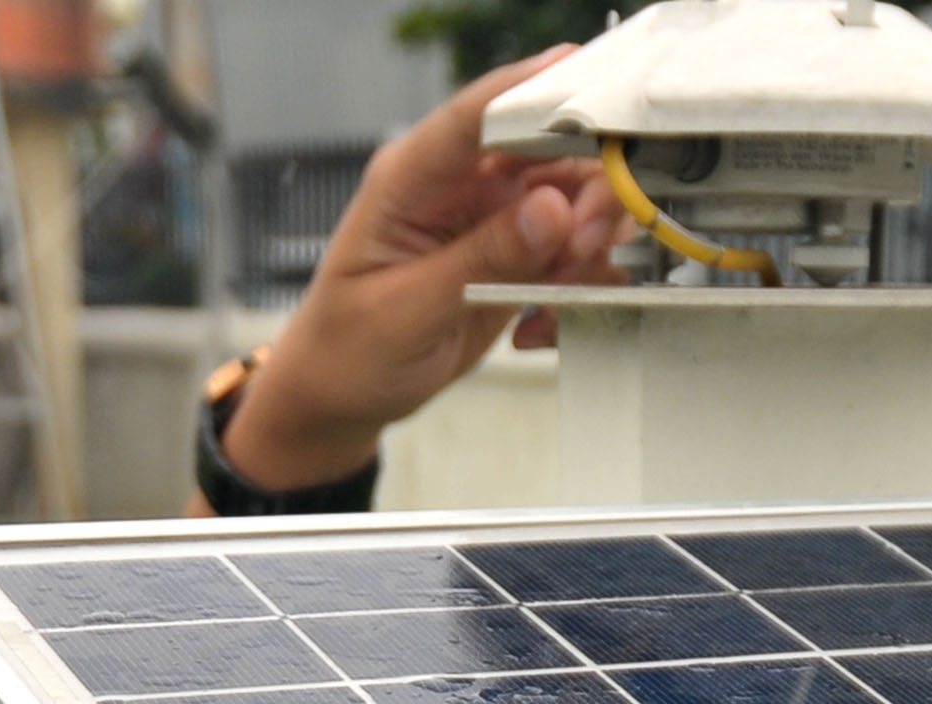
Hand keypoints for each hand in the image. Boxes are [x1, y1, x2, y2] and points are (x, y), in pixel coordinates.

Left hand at [220, 48, 626, 490]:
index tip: (586, 80)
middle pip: (547, 152)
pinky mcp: (515, 258)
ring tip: (559, 294)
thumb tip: (553, 209)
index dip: (531, 91)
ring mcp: (491, 220)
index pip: (474, 117)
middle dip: (585, 193)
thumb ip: (483, 259)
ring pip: (574, 202)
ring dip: (586, 248)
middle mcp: (458, 187)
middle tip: (585, 245)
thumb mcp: (408, 310)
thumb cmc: (348, 348)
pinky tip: (537, 329)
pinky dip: (576, 290)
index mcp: (412, 179)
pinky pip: (573, 255)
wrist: (345, 394)